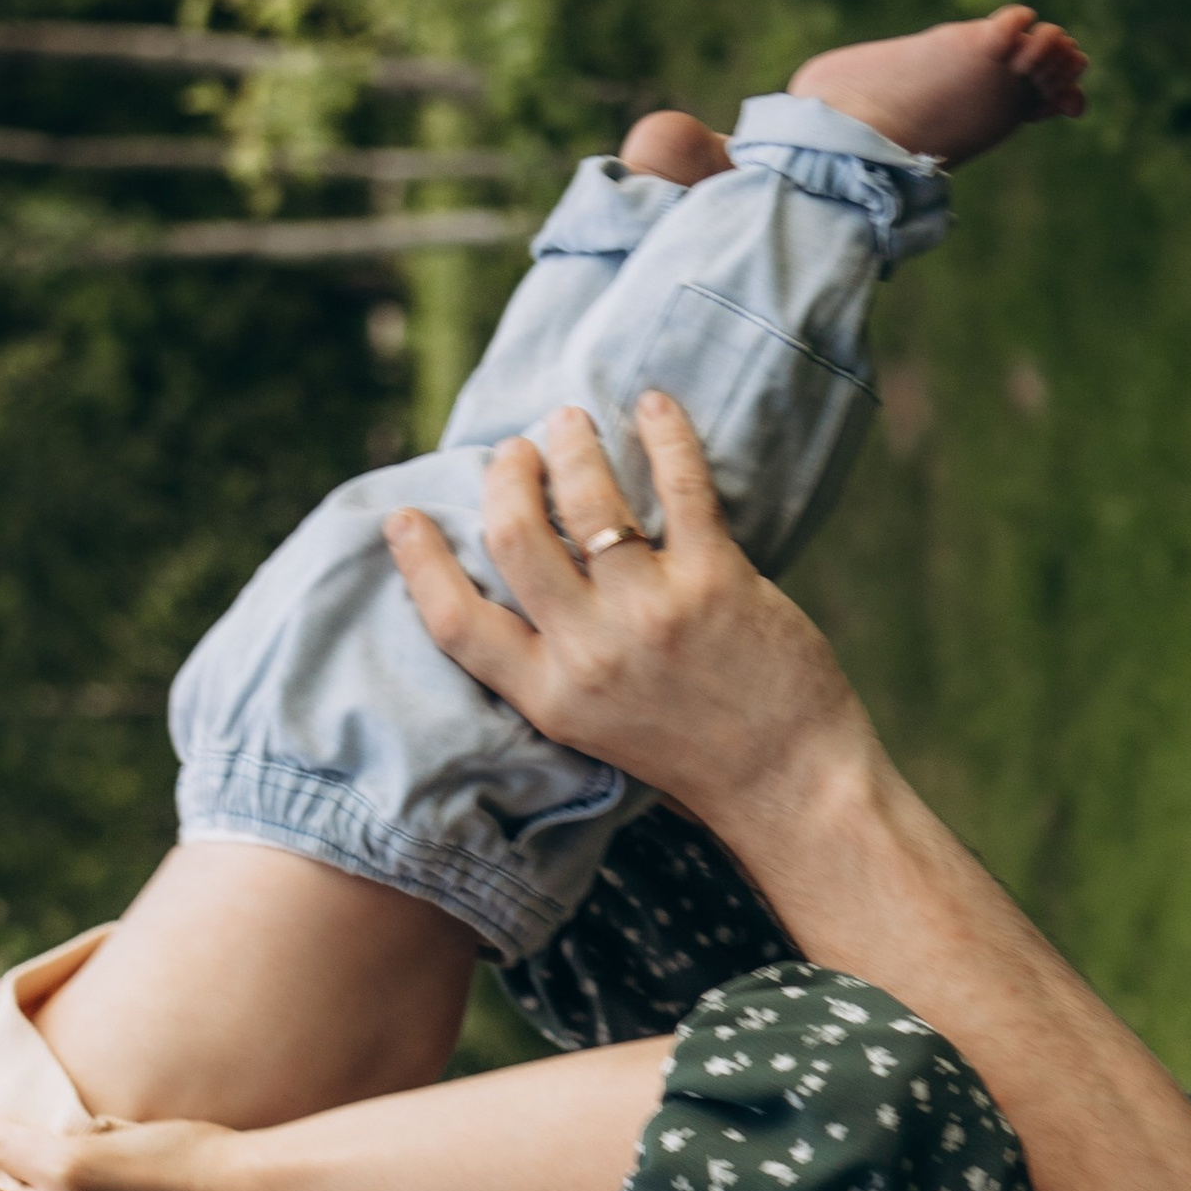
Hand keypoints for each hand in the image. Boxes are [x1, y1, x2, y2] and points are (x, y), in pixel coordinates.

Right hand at [383, 391, 878, 851]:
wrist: (786, 785)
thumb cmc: (693, 753)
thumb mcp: (596, 726)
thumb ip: (558, 662)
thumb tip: (531, 575)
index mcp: (550, 696)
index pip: (454, 622)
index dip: (420, 563)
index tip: (404, 517)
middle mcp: (590, 655)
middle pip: (514, 536)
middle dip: (508, 475)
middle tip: (519, 450)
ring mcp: (652, 615)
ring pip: (588, 498)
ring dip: (573, 444)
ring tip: (574, 422)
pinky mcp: (716, 582)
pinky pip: (680, 484)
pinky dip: (665, 433)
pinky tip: (655, 406)